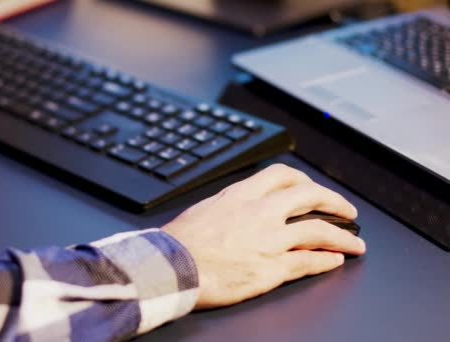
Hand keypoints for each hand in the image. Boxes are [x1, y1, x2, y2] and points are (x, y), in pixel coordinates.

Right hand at [163, 164, 365, 309]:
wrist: (170, 265)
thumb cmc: (180, 242)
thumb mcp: (205, 209)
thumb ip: (230, 205)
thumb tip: (239, 208)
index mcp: (241, 195)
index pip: (283, 175)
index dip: (305, 180)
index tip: (313, 187)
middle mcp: (260, 212)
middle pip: (311, 196)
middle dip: (335, 201)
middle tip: (347, 211)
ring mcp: (269, 239)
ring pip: (319, 230)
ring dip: (343, 237)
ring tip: (354, 242)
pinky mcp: (271, 268)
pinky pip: (309, 262)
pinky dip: (327, 260)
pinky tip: (335, 261)